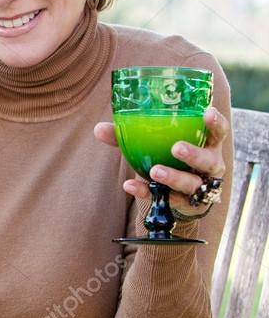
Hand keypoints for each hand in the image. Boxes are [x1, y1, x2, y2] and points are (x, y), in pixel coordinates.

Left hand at [95, 105, 228, 216]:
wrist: (174, 195)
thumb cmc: (166, 158)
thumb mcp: (155, 144)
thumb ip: (129, 135)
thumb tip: (99, 128)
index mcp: (207, 145)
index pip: (219, 132)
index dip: (216, 123)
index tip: (207, 113)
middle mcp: (209, 166)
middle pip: (209, 161)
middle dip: (194, 155)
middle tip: (177, 148)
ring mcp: (200, 188)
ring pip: (192, 184)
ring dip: (173, 177)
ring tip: (155, 171)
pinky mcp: (183, 204)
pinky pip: (166, 199)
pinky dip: (146, 191)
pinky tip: (130, 185)